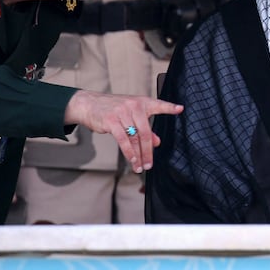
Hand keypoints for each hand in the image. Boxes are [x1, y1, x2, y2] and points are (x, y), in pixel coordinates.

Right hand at [64, 90, 182, 173]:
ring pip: (135, 138)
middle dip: (149, 151)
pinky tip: (132, 160)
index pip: (159, 104)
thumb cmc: (113, 109)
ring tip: (140, 167)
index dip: (170, 107)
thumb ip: (145, 128)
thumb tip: (157, 142)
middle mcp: (134, 106)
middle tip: (150, 164)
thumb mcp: (131, 115)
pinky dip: (129, 152)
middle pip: (146, 132)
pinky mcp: (111, 120)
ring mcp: (122, 112)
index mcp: (142, 102)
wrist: (89, 104)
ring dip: (138, 155)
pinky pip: (123, 140)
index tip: (180, 109)